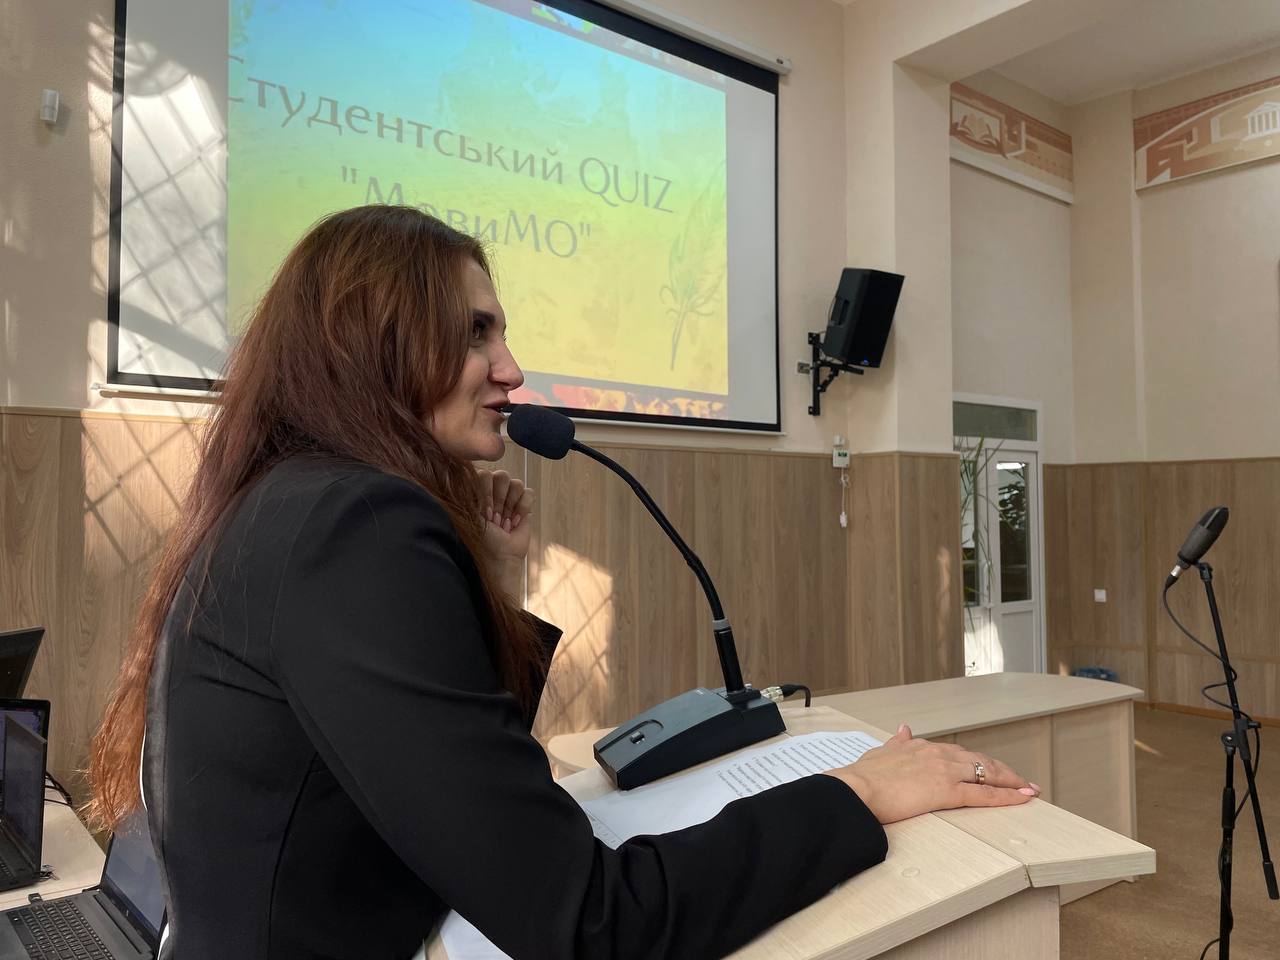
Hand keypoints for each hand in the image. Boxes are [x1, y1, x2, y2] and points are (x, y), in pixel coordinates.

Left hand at [476, 469, 533, 598]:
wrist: (502, 556)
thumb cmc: (483, 540)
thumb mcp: (471, 516)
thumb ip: (468, 494)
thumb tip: (466, 472)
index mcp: (477, 492)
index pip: (483, 473)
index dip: (486, 492)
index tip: (484, 512)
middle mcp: (493, 492)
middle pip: (501, 475)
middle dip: (499, 499)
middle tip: (495, 518)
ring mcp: (509, 497)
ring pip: (515, 483)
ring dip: (511, 505)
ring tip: (505, 522)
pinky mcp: (523, 504)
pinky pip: (528, 492)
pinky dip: (523, 508)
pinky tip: (516, 521)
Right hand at [825, 724, 1040, 823]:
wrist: (856, 789)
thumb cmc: (863, 777)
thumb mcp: (881, 752)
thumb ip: (897, 742)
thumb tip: (904, 729)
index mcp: (921, 746)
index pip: (959, 753)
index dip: (978, 762)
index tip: (992, 768)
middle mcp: (937, 754)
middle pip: (980, 761)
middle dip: (1004, 770)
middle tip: (1022, 780)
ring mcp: (944, 770)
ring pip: (987, 773)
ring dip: (1012, 781)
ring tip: (1029, 788)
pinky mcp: (947, 790)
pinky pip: (983, 793)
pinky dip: (1006, 796)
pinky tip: (1021, 798)